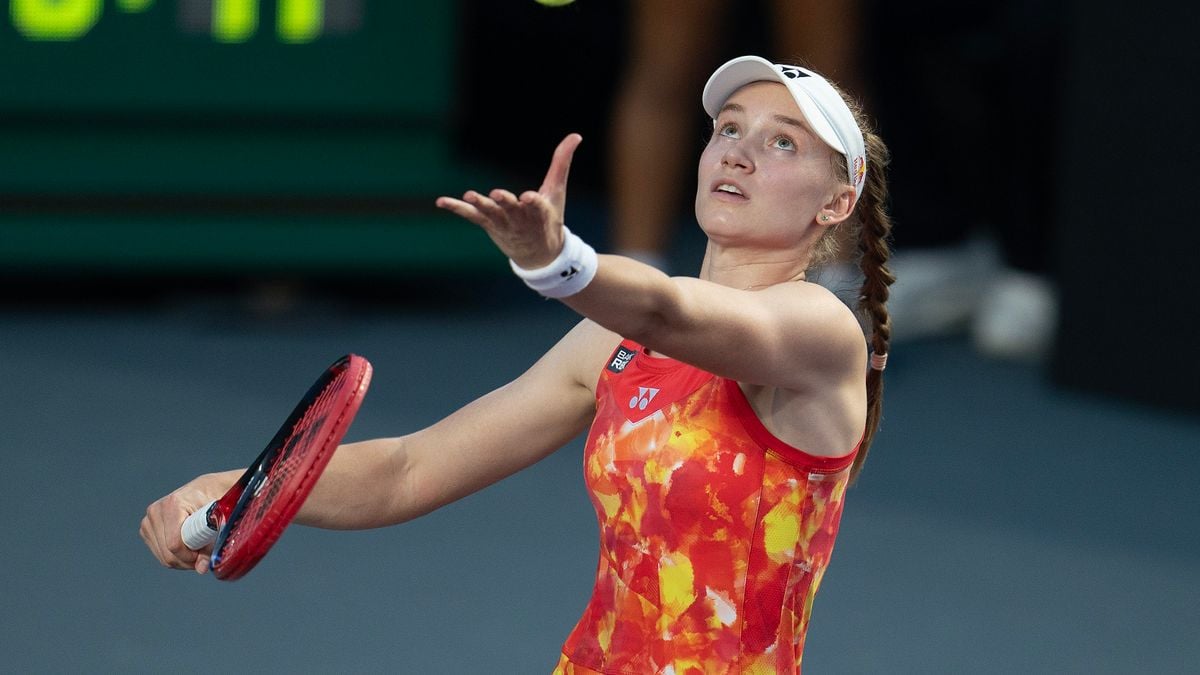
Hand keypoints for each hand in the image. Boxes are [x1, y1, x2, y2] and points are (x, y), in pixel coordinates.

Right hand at [140, 473, 229, 573]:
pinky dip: (175, 556)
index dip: (191, 556)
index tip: (205, 555)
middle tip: (204, 556)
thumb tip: (201, 569)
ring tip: (198, 550)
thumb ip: (211, 545)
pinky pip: (159, 554)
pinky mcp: (146, 528)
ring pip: (163, 557)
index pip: (175, 544)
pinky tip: (188, 548)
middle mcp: (156, 511)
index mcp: (173, 505)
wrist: (206, 490)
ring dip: (182, 560)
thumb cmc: (216, 502)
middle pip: (167, 554)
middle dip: (188, 561)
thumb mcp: (219, 521)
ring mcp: (148, 520)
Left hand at [436, 133, 581, 268]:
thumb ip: (562, 162)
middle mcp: (520, 219)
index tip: (528, 197)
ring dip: (480, 204)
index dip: (532, 202)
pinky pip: (471, 216)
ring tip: (469, 195)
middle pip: (511, 209)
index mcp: (539, 212)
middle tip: (498, 194)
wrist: (539, 255)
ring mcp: (502, 222)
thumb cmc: (549, 218)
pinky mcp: (488, 224)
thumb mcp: (558, 190)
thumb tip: (576, 135)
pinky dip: (456, 208)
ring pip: (490, 213)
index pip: (537, 206)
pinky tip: (441, 201)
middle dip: (505, 203)